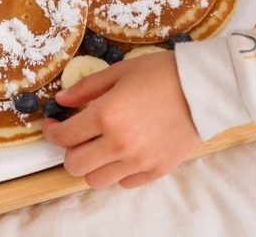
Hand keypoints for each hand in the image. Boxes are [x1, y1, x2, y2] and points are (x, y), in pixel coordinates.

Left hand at [43, 51, 200, 188]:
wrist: (203, 88)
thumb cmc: (160, 73)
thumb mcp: (118, 72)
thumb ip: (86, 88)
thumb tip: (61, 100)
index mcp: (106, 115)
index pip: (64, 137)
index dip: (51, 132)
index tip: (52, 124)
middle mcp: (119, 144)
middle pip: (75, 165)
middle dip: (68, 150)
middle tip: (75, 134)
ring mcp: (139, 161)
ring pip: (96, 180)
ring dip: (90, 164)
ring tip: (97, 145)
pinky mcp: (156, 171)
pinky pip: (124, 183)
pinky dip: (115, 171)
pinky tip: (120, 152)